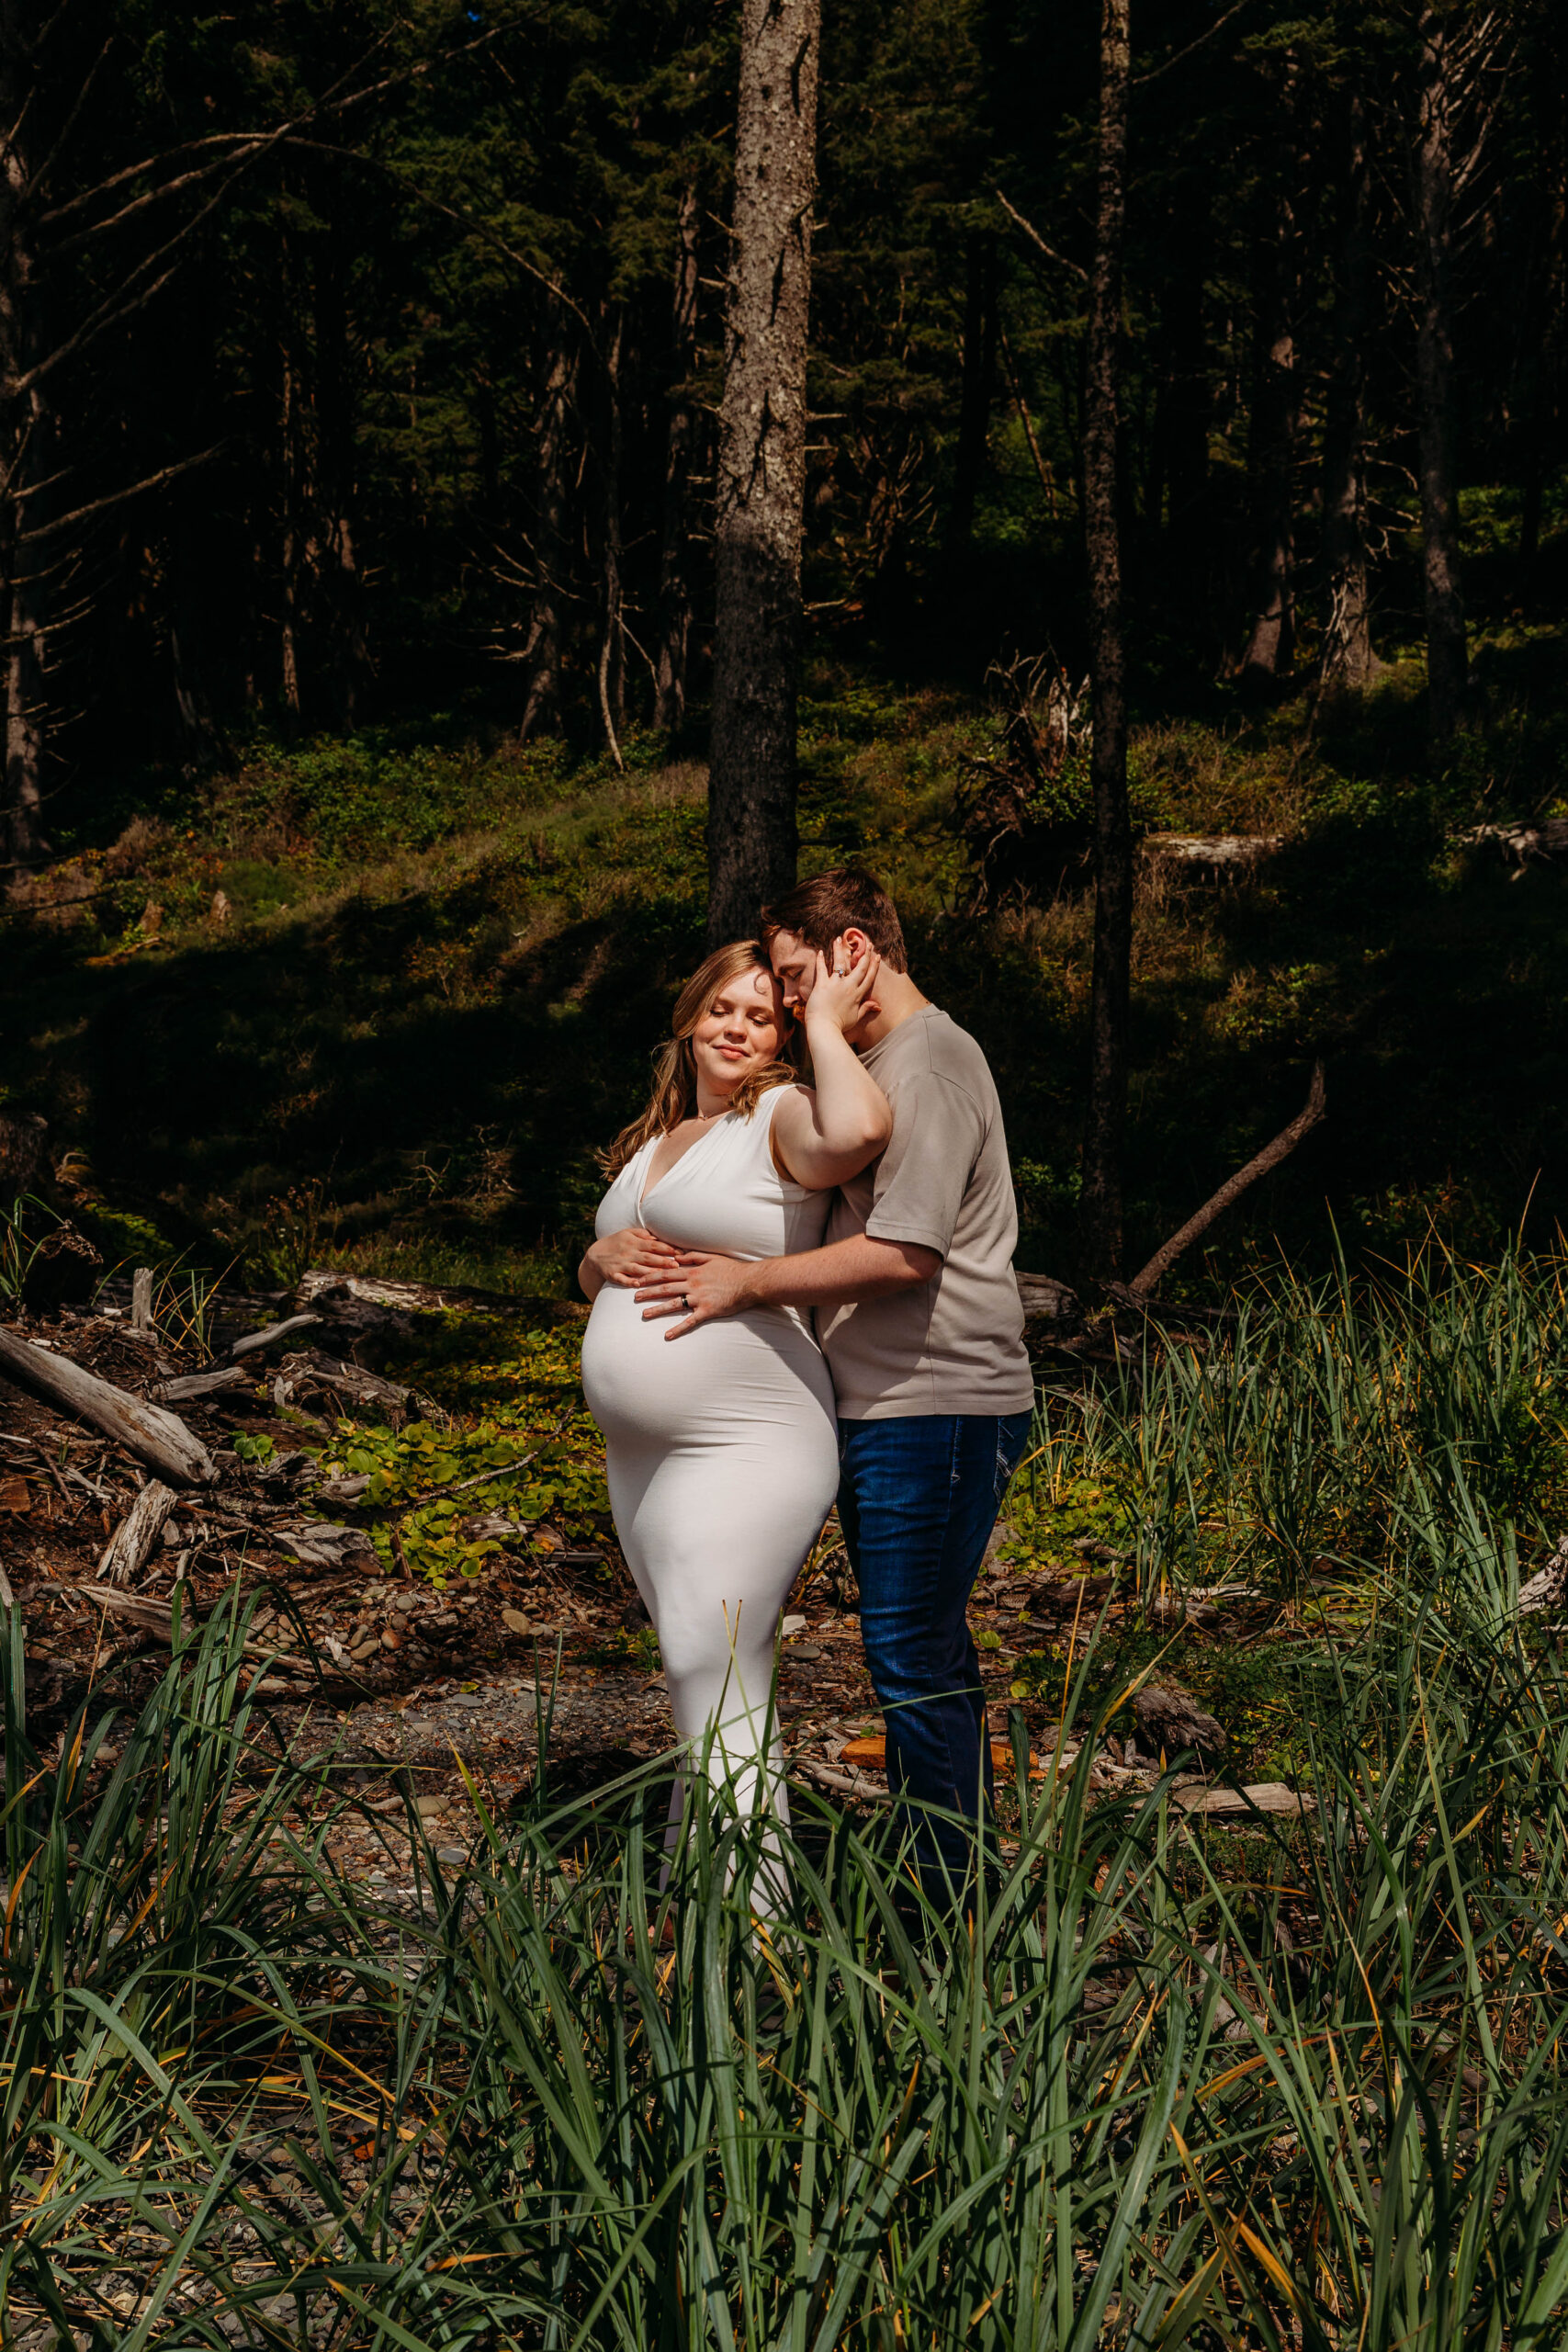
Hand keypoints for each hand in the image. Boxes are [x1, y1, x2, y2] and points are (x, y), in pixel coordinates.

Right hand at [586, 1226, 686, 1288]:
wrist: (594, 1255)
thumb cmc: (616, 1243)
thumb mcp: (628, 1233)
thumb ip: (644, 1234)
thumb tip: (659, 1237)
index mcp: (633, 1242)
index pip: (653, 1245)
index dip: (667, 1249)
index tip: (680, 1253)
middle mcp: (628, 1253)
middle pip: (648, 1258)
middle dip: (663, 1261)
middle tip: (677, 1265)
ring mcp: (620, 1265)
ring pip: (637, 1269)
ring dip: (651, 1273)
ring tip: (664, 1276)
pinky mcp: (613, 1275)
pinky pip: (622, 1279)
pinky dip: (629, 1282)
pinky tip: (638, 1284)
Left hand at [634, 1252, 753, 1337]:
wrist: (749, 1282)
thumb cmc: (731, 1269)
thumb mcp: (711, 1257)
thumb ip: (692, 1256)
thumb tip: (676, 1255)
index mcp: (692, 1272)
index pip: (666, 1273)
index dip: (650, 1276)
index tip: (638, 1279)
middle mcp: (692, 1285)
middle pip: (665, 1288)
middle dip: (648, 1292)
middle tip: (634, 1297)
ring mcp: (699, 1299)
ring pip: (673, 1304)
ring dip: (657, 1310)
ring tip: (644, 1314)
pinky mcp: (707, 1311)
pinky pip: (689, 1322)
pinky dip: (678, 1329)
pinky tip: (667, 1336)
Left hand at [803, 943, 880, 1038]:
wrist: (825, 1028)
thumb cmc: (839, 1025)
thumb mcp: (856, 1017)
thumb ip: (866, 1009)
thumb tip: (878, 1006)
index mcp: (857, 995)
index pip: (868, 977)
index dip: (874, 965)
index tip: (877, 955)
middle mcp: (849, 987)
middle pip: (859, 967)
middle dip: (865, 954)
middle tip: (868, 943)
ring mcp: (835, 985)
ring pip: (840, 963)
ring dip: (840, 950)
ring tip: (839, 939)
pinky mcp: (822, 985)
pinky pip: (821, 969)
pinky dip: (820, 960)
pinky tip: (820, 951)